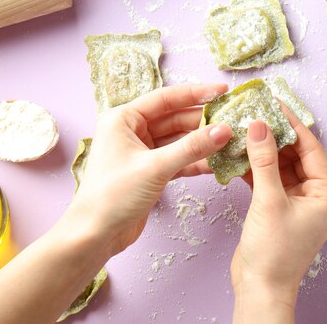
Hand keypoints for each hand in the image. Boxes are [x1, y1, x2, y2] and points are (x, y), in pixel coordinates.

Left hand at [65, 84, 232, 255]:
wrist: (95, 235)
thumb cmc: (113, 195)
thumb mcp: (155, 167)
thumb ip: (191, 147)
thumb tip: (224, 130)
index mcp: (123, 119)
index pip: (165, 99)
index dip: (195, 93)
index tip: (222, 91)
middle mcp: (131, 131)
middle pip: (174, 118)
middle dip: (202, 121)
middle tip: (232, 120)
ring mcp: (142, 152)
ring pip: (178, 140)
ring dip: (202, 142)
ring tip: (230, 141)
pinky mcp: (150, 171)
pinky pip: (178, 159)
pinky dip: (195, 161)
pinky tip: (216, 163)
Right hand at [230, 108, 326, 322]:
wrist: (259, 288)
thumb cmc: (274, 252)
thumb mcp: (269, 200)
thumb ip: (264, 160)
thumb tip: (259, 126)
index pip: (311, 148)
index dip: (292, 124)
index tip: (275, 104)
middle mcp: (317, 196)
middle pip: (296, 155)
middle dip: (275, 136)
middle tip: (256, 113)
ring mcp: (297, 202)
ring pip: (280, 166)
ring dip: (263, 151)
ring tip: (245, 129)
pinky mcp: (279, 208)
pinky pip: (270, 180)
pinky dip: (255, 169)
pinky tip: (239, 154)